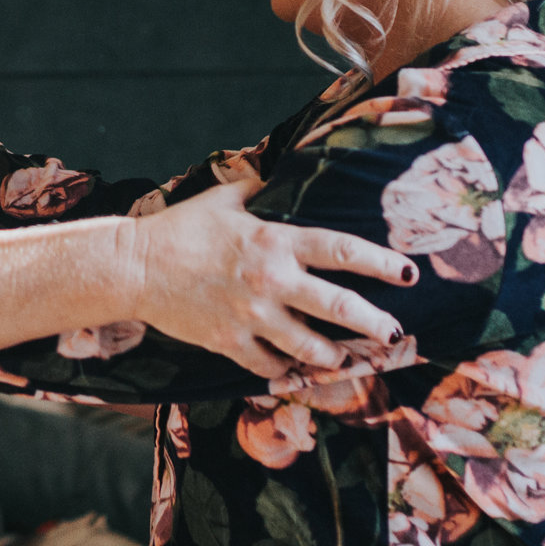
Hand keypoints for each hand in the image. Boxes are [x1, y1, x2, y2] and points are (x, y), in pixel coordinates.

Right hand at [129, 182, 414, 379]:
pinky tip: (293, 370)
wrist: (135, 267)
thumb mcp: (224, 199)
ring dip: (332, 356)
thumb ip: (257, 189)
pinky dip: (284, 371)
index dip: (380, 263)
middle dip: (373, 324)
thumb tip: (276, 175)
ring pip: (309, 346)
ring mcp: (251, 315)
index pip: (340, 250)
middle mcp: (271, 280)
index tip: (409, 273)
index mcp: (274, 241)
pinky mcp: (229, 342)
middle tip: (394, 335)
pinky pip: (269, 366)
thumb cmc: (181, 228)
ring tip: (344, 358)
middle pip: (337, 306)